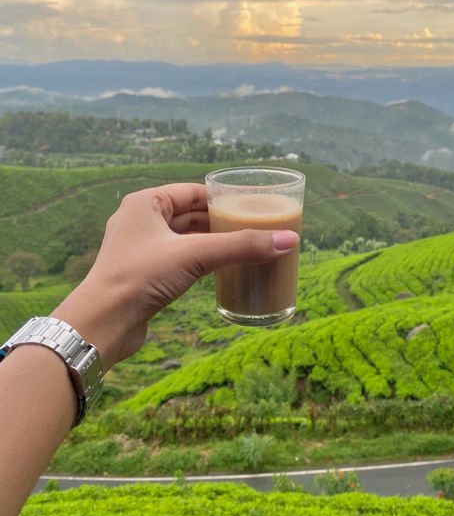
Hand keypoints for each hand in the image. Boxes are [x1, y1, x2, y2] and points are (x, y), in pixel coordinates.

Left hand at [53, 183, 298, 370]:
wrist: (103, 323)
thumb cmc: (140, 277)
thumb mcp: (195, 256)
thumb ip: (241, 246)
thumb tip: (289, 240)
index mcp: (146, 203)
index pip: (192, 191)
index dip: (222, 198)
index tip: (251, 207)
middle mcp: (141, 220)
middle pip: (191, 214)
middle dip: (221, 222)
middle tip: (254, 229)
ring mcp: (141, 248)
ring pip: (186, 239)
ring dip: (212, 243)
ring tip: (245, 248)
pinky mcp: (144, 273)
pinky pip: (180, 259)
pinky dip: (201, 261)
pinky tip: (221, 270)